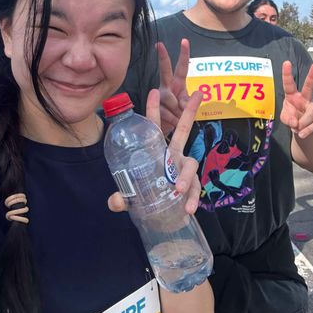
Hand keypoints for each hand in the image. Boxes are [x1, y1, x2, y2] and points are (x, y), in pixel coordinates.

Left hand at [108, 89, 203, 214]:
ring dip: (185, 176)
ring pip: (191, 164)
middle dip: (190, 111)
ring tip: (178, 189)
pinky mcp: (193, 186)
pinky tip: (188, 208)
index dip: (154, 110)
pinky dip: (193, 199)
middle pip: (184, 129)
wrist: (163, 221)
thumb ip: (122, 199)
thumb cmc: (147, 200)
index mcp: (157, 152)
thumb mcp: (131, 199)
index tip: (153, 92)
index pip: (155, 128)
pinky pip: (195, 190)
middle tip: (198, 93)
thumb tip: (115, 201)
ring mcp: (184, 170)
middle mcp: (173, 156)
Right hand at [157, 39, 189, 136]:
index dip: (184, 55)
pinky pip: (164, 112)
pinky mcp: (152, 106)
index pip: (182, 68)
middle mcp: (166, 86)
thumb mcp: (187, 109)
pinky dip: (172, 120)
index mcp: (178, 84)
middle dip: (163, 57)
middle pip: (165, 70)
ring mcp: (158, 96)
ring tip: (178, 120)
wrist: (163, 132)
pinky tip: (171, 123)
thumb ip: (188, 105)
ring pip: (169, 99)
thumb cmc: (177, 117)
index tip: (184, 41)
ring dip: (177, 113)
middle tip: (159, 44)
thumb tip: (184, 106)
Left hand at [280, 62, 312, 138]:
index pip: (289, 84)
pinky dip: (307, 131)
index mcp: (293, 96)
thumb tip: (295, 122)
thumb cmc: (292, 118)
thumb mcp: (285, 118)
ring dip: (303, 123)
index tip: (286, 62)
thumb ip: (287, 118)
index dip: (287, 74)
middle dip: (312, 76)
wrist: (302, 130)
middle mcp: (305, 98)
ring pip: (312, 112)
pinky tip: (302, 134)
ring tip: (297, 129)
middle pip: (309, 86)